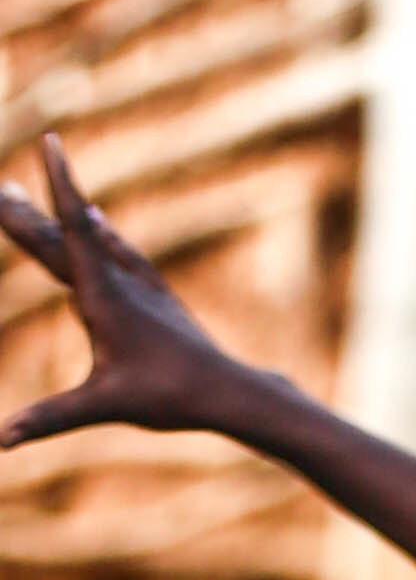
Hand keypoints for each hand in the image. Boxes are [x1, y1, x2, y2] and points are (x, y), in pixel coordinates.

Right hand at [0, 141, 251, 443]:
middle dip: (29, 209)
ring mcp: (139, 287)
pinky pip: (121, 255)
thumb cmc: (168, 398)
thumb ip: (50, 419)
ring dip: (56, 218)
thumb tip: (2, 439)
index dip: (57, 184)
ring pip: (90, 243)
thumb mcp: (102, 407)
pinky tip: (98, 219)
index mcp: (101, 296)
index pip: (71, 228)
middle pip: (66, 236)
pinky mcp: (156, 297)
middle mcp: (119, 281)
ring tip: (25, 196)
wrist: (228, 393)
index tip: (50, 141)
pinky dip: (102, 234)